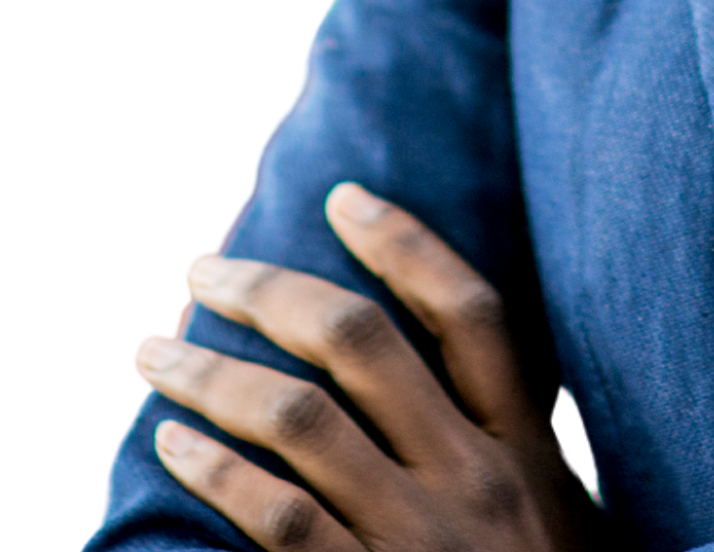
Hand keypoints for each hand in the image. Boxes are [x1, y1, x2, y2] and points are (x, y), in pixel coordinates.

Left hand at [131, 182, 585, 551]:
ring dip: (210, 374)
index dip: (404, 244)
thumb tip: (430, 359)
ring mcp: (415, 539)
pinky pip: (274, 519)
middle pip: (363, 345)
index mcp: (532, 446)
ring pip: (298, 421)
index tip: (341, 197)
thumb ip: (505, 441)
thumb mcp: (559, 512)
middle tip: (202, 267)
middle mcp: (474, 477)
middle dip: (270, 293)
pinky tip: (175, 444)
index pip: (469, 312)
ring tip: (154, 350)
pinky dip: (216, 469)